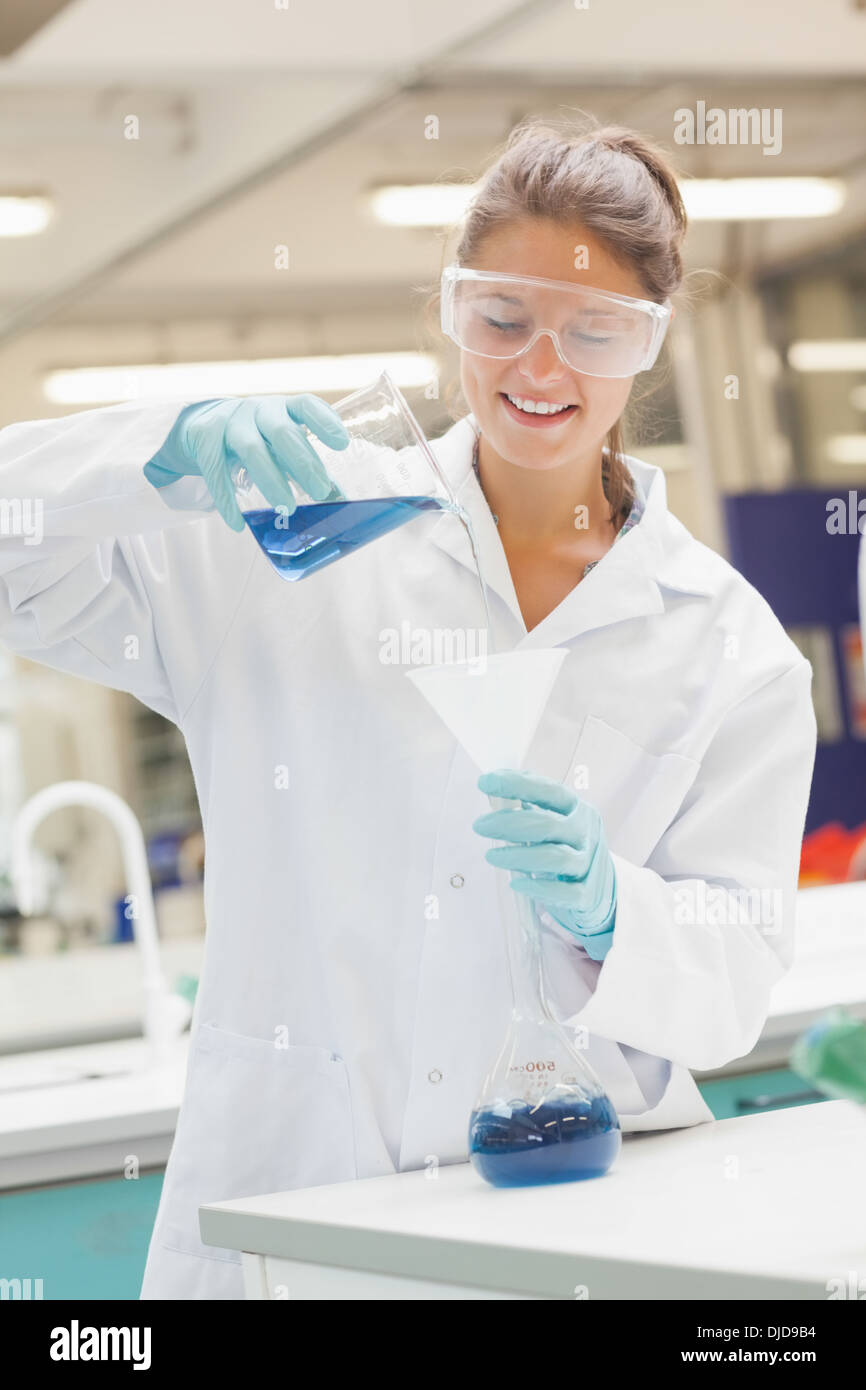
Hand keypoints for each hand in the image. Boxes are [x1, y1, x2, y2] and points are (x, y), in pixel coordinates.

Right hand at [143, 394, 349, 531]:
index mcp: (284, 408)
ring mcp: (230, 422)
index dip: (324, 422)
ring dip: (271, 480)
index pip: (306, 406)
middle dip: (303, 462)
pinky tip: (238, 523)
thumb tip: (339, 500)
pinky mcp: (205, 438)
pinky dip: (227, 501)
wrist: (202, 422)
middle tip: (321, 491)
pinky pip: (216, 472)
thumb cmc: (258, 437)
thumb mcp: (281, 443)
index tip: (342, 443)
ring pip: (251, 450)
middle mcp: (258, 410)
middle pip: (282, 432)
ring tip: (288, 507)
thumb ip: (306, 464)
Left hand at [473, 768, 616, 960]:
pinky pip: (563, 893)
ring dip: (518, 856)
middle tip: (479, 825)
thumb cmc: (565, 847)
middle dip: (508, 823)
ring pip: (555, 858)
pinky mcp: (587, 895)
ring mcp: (589, 864)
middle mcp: (586, 833)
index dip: (517, 784)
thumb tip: (492, 786)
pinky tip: (515, 884)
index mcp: (577, 809)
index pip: (549, 790)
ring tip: (490, 856)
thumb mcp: (554, 822)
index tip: (485, 782)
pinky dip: (538, 889)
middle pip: (547, 825)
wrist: (599, 888)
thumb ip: (528, 805)